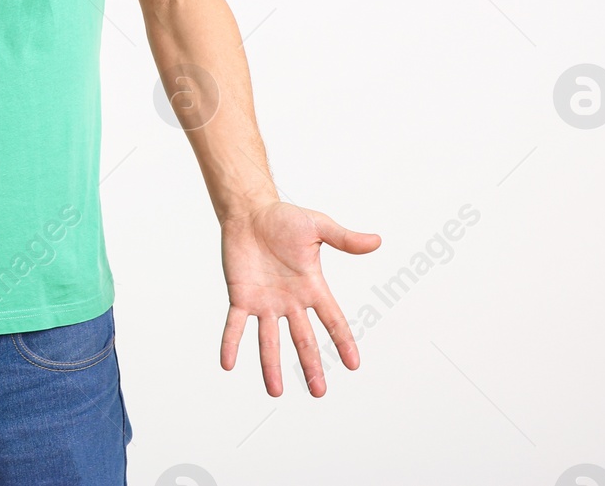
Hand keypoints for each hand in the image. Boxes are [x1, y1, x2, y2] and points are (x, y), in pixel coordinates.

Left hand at [219, 201, 380, 396]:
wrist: (250, 213)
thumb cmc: (284, 218)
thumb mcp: (318, 227)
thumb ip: (345, 238)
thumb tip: (376, 241)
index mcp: (311, 287)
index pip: (332, 319)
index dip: (342, 341)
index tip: (352, 364)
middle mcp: (289, 301)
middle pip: (303, 339)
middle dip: (310, 366)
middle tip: (318, 392)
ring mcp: (265, 302)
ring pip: (269, 340)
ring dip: (271, 366)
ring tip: (275, 392)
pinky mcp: (241, 297)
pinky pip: (235, 325)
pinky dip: (231, 343)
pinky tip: (228, 363)